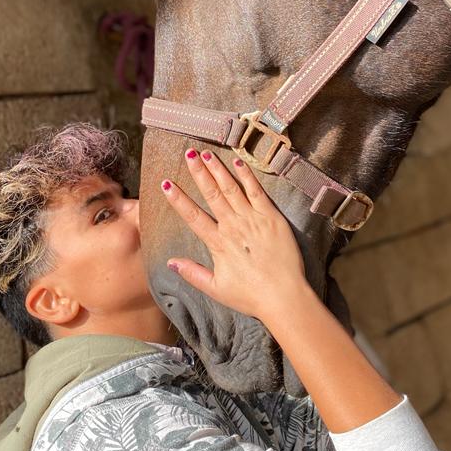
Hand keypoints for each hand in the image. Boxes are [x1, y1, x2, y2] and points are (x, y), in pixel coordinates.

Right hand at [160, 148, 306, 323]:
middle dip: (199, 173)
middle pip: (212, 194)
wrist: (284, 297)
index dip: (178, 200)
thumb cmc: (250, 296)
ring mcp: (253, 219)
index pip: (193, 216)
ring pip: (232, 188)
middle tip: (189, 154)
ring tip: (207, 153)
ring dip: (218, 170)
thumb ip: (193, 273)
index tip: (166, 184)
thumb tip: (170, 262)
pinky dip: (247, 176)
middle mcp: (233, 226)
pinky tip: (238, 162)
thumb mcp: (216, 289)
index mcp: (218, 243)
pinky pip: (257, 192)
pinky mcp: (271, 217)